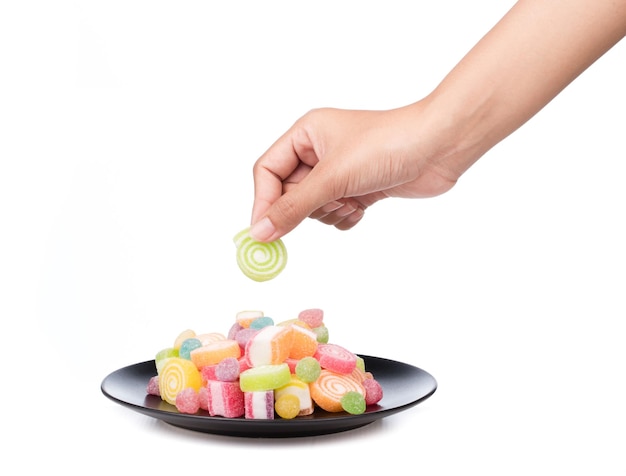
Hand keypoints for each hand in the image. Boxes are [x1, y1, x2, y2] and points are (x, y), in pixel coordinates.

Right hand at [250, 104, 459, 241]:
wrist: (439, 147)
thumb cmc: (386, 145)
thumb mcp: (333, 177)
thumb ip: (293, 207)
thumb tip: (259, 232)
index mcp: (306, 134)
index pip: (267, 171)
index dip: (263, 201)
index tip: (263, 232)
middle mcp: (318, 152)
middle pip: (288, 194)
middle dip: (307, 207)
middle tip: (329, 203)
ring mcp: (339, 172)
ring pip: (312, 209)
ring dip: (329, 212)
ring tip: (352, 199)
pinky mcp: (358, 189)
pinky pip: (335, 215)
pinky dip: (346, 217)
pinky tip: (363, 206)